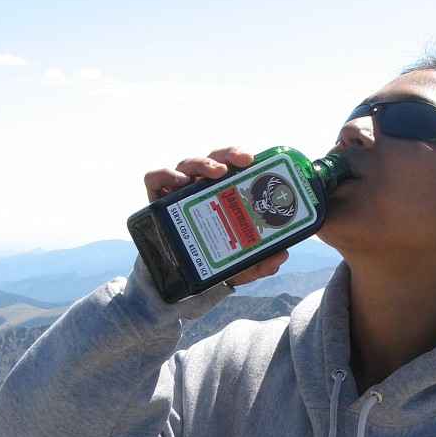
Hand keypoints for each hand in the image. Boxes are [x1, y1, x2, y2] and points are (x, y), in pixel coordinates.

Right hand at [143, 147, 288, 288]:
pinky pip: (155, 179)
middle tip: (241, 162)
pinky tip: (180, 182)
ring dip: (203, 163)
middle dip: (228, 155)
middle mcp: (201, 187)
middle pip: (213, 160)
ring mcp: (178, 192)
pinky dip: (165, 175)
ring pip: (188, 164)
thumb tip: (280, 255)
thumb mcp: (240, 265)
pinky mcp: (157, 200)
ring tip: (216, 173)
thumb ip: (261, 263)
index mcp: (223, 194)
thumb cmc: (214, 260)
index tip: (253, 160)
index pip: (232, 166)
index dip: (241, 157)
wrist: (183, 280)